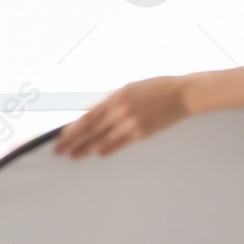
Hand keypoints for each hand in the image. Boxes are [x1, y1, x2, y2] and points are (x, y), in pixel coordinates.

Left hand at [54, 76, 191, 157]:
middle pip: (91, 131)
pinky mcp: (143, 133)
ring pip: (104, 140)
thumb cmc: (157, 88)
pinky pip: (121, 143)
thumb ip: (111, 100)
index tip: (60, 138)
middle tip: (60, 151)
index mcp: (115, 98)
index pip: (86, 118)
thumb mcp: (129, 88)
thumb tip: (93, 112)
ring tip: (75, 155)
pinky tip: (100, 153)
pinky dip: (109, 149)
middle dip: (73, 142)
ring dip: (88, 148)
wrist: (183, 94)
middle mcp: (121, 112)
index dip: (71, 130)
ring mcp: (132, 124)